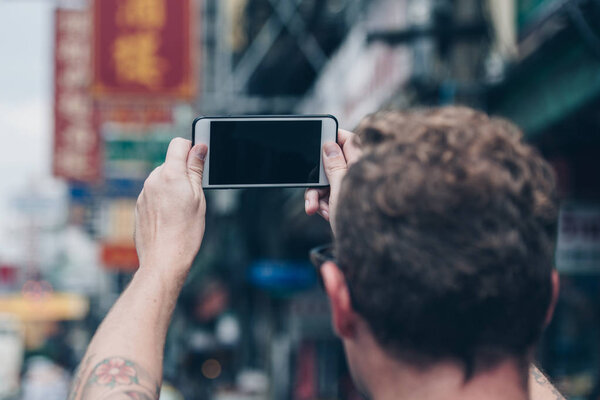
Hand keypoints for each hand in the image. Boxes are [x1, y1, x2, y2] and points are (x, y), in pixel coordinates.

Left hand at [134, 138, 207, 285]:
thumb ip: (196, 170)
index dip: (191, 149)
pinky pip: (154, 195)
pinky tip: (170, 219)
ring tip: (182, 211)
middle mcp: (153, 180)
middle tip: (194, 195)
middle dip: (183, 173)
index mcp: (169, 174)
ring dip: (173, 188)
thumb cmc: (185, 232)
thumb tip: (198, 148)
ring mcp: (143, 194)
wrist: (163, 259)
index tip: (200, 161)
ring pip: (162, 180)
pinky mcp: (139, 207)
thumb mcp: (198, 197)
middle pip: (171, 164)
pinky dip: (163, 201)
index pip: (179, 144)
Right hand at [305, 129, 361, 232]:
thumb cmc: (360, 220)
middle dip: (318, 180)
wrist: (367, 252)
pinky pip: (332, 198)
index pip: (349, 141)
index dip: (333, 137)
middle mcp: (358, 176)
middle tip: (313, 191)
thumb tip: (330, 145)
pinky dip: (326, 206)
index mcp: (360, 166)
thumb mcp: (341, 190)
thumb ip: (335, 166)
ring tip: (317, 210)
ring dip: (319, 197)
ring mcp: (353, 191)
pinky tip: (328, 216)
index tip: (319, 139)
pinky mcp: (349, 204)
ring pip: (329, 184)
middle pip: (332, 166)